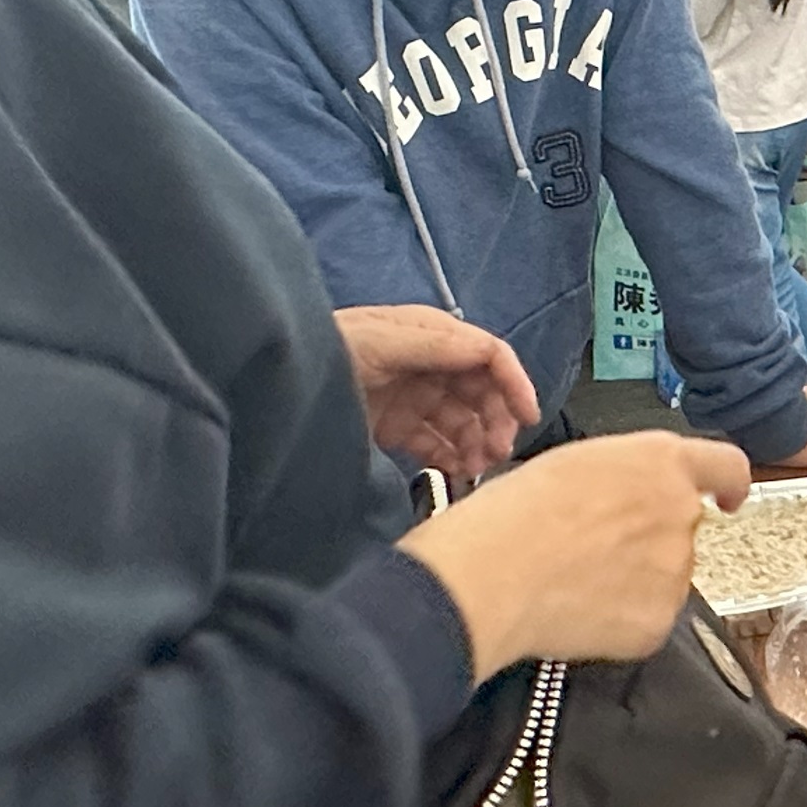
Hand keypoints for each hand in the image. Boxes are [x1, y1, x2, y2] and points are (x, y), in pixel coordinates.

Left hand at [335, 304, 540, 483]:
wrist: (278, 383)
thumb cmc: (327, 350)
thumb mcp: (381, 342)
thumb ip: (434, 345)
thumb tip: (485, 354)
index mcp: (429, 334)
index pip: (487, 354)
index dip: (514, 382)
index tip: (528, 416)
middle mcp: (427, 363)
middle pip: (480, 391)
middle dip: (495, 420)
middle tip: (498, 454)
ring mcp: (411, 396)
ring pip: (462, 419)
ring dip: (477, 442)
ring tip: (478, 468)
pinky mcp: (394, 425)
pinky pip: (435, 441)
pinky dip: (451, 456)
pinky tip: (457, 473)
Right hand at [400, 431, 750, 678]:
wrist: (491, 574)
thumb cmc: (515, 511)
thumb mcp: (577, 462)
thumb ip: (627, 474)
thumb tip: (631, 495)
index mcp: (662, 462)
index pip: (727, 466)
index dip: (730, 483)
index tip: (728, 498)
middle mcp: (681, 512)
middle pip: (682, 527)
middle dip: (650, 538)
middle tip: (595, 548)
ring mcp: (675, 571)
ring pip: (665, 575)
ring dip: (636, 578)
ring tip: (576, 581)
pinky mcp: (658, 622)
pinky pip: (647, 620)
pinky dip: (621, 620)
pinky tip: (578, 612)